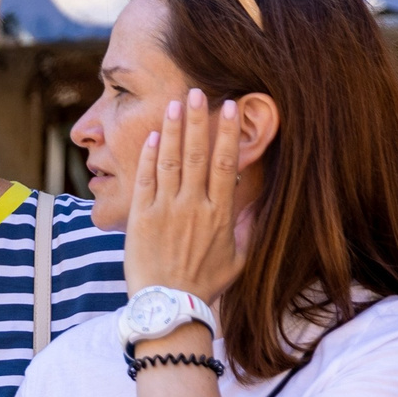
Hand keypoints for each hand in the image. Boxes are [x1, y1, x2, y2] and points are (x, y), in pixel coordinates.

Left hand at [126, 88, 247, 301]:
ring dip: (170, 130)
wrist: (168, 306)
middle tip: (197, 91)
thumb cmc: (204, 286)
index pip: (226, 164)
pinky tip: (150, 137)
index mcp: (220, 214)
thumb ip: (246, 230)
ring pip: (168, 161)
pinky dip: (147, 157)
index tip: (229, 108)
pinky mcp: (140, 218)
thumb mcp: (237, 259)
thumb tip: (257, 206)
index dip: (227, 133)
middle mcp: (194, 207)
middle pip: (196, 154)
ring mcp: (165, 211)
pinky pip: (144, 181)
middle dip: (197, 120)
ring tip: (174, 104)